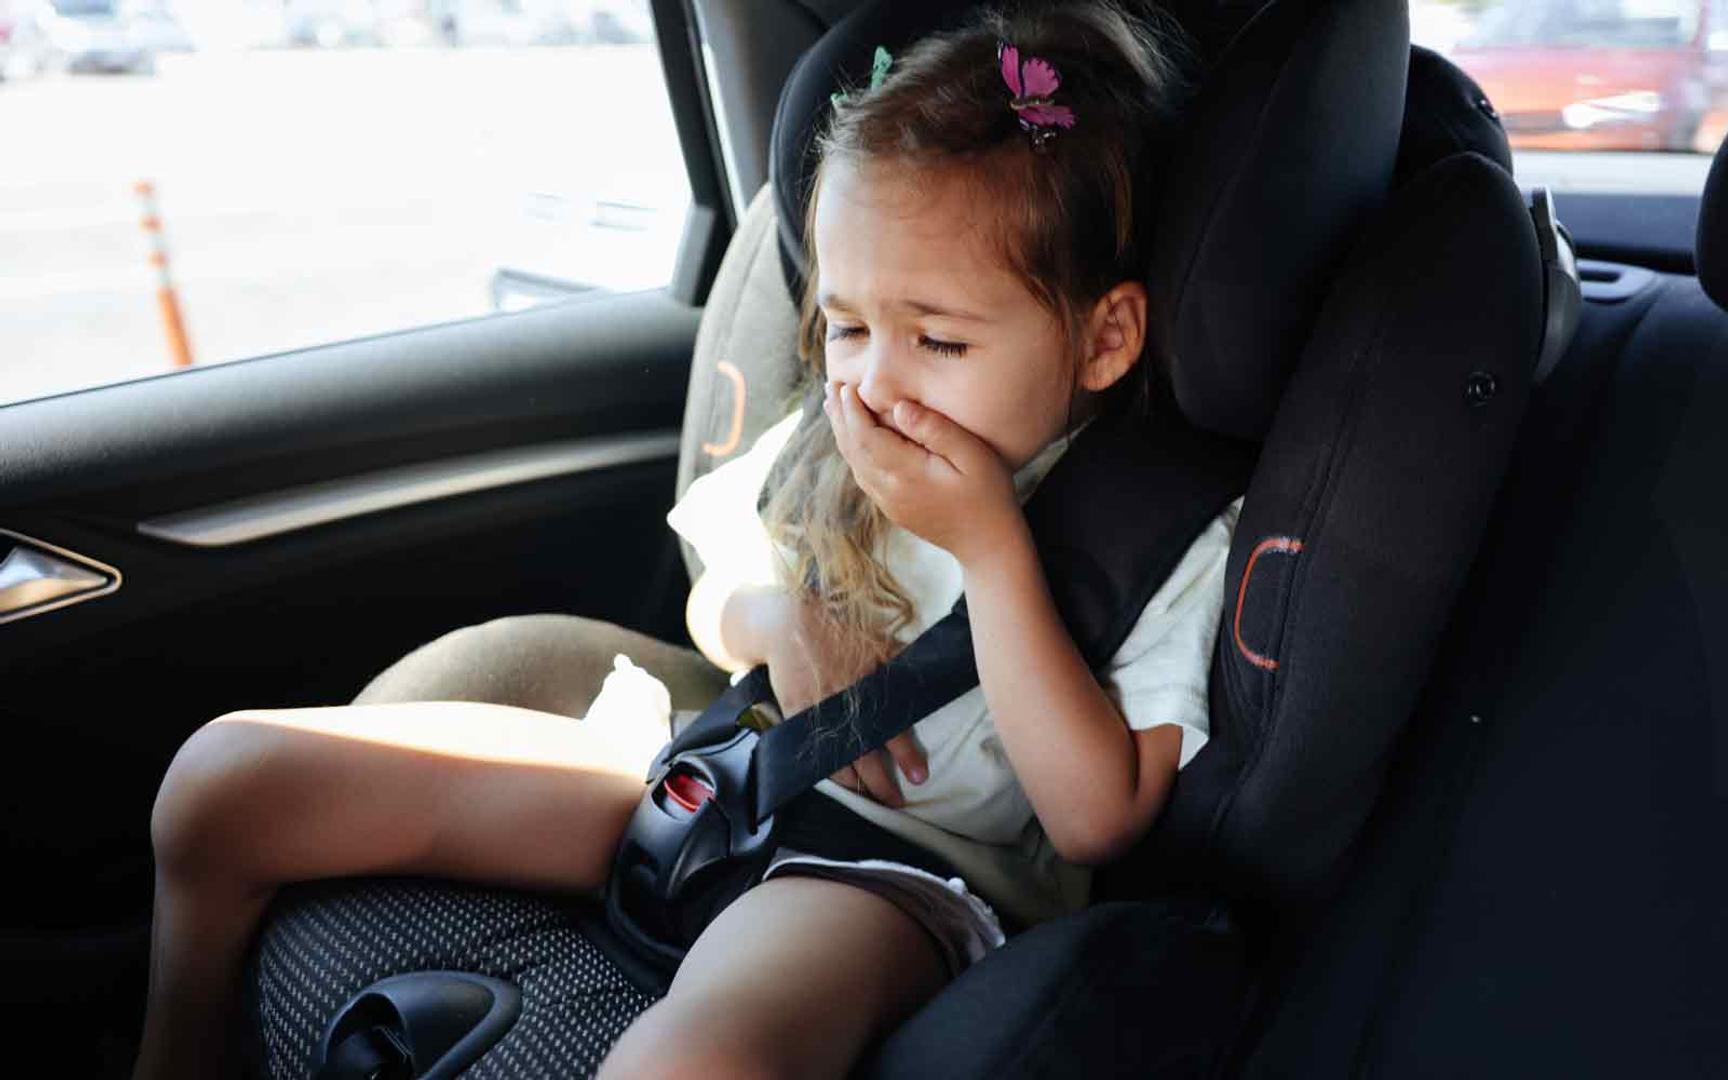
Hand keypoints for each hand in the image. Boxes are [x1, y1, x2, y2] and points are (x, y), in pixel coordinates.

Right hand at [759, 589, 929, 806]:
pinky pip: (815, 751)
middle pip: (866, 756)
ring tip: (872, 799)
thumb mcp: (874, 642)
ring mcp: (819, 714)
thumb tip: (926, 674)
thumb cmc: (836, 630)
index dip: (907, 756)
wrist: (788, 625)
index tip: (920, 777)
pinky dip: (827, 769)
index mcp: (868, 687)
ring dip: (857, 784)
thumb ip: (896, 664)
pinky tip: (841, 782)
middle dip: (883, 784)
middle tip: (896, 802)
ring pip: (840, 760)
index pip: (893, 729)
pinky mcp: (798, 716)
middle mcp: (845, 706)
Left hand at [824, 381, 1023, 567]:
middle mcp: (889, 490)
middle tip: (831, 387)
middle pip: (853, 448)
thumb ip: (935, 429)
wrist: (987, 544)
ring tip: (834, 407)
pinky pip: (864, 476)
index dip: (852, 410)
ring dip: (843, 433)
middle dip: (840, 416)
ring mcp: (888, 502)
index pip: (866, 436)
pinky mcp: (893, 508)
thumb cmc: (987, 494)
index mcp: (906, 473)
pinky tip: (854, 438)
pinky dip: (854, 451)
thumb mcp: (972, 455)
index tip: (846, 385)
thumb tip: (899, 407)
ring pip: (855, 462)